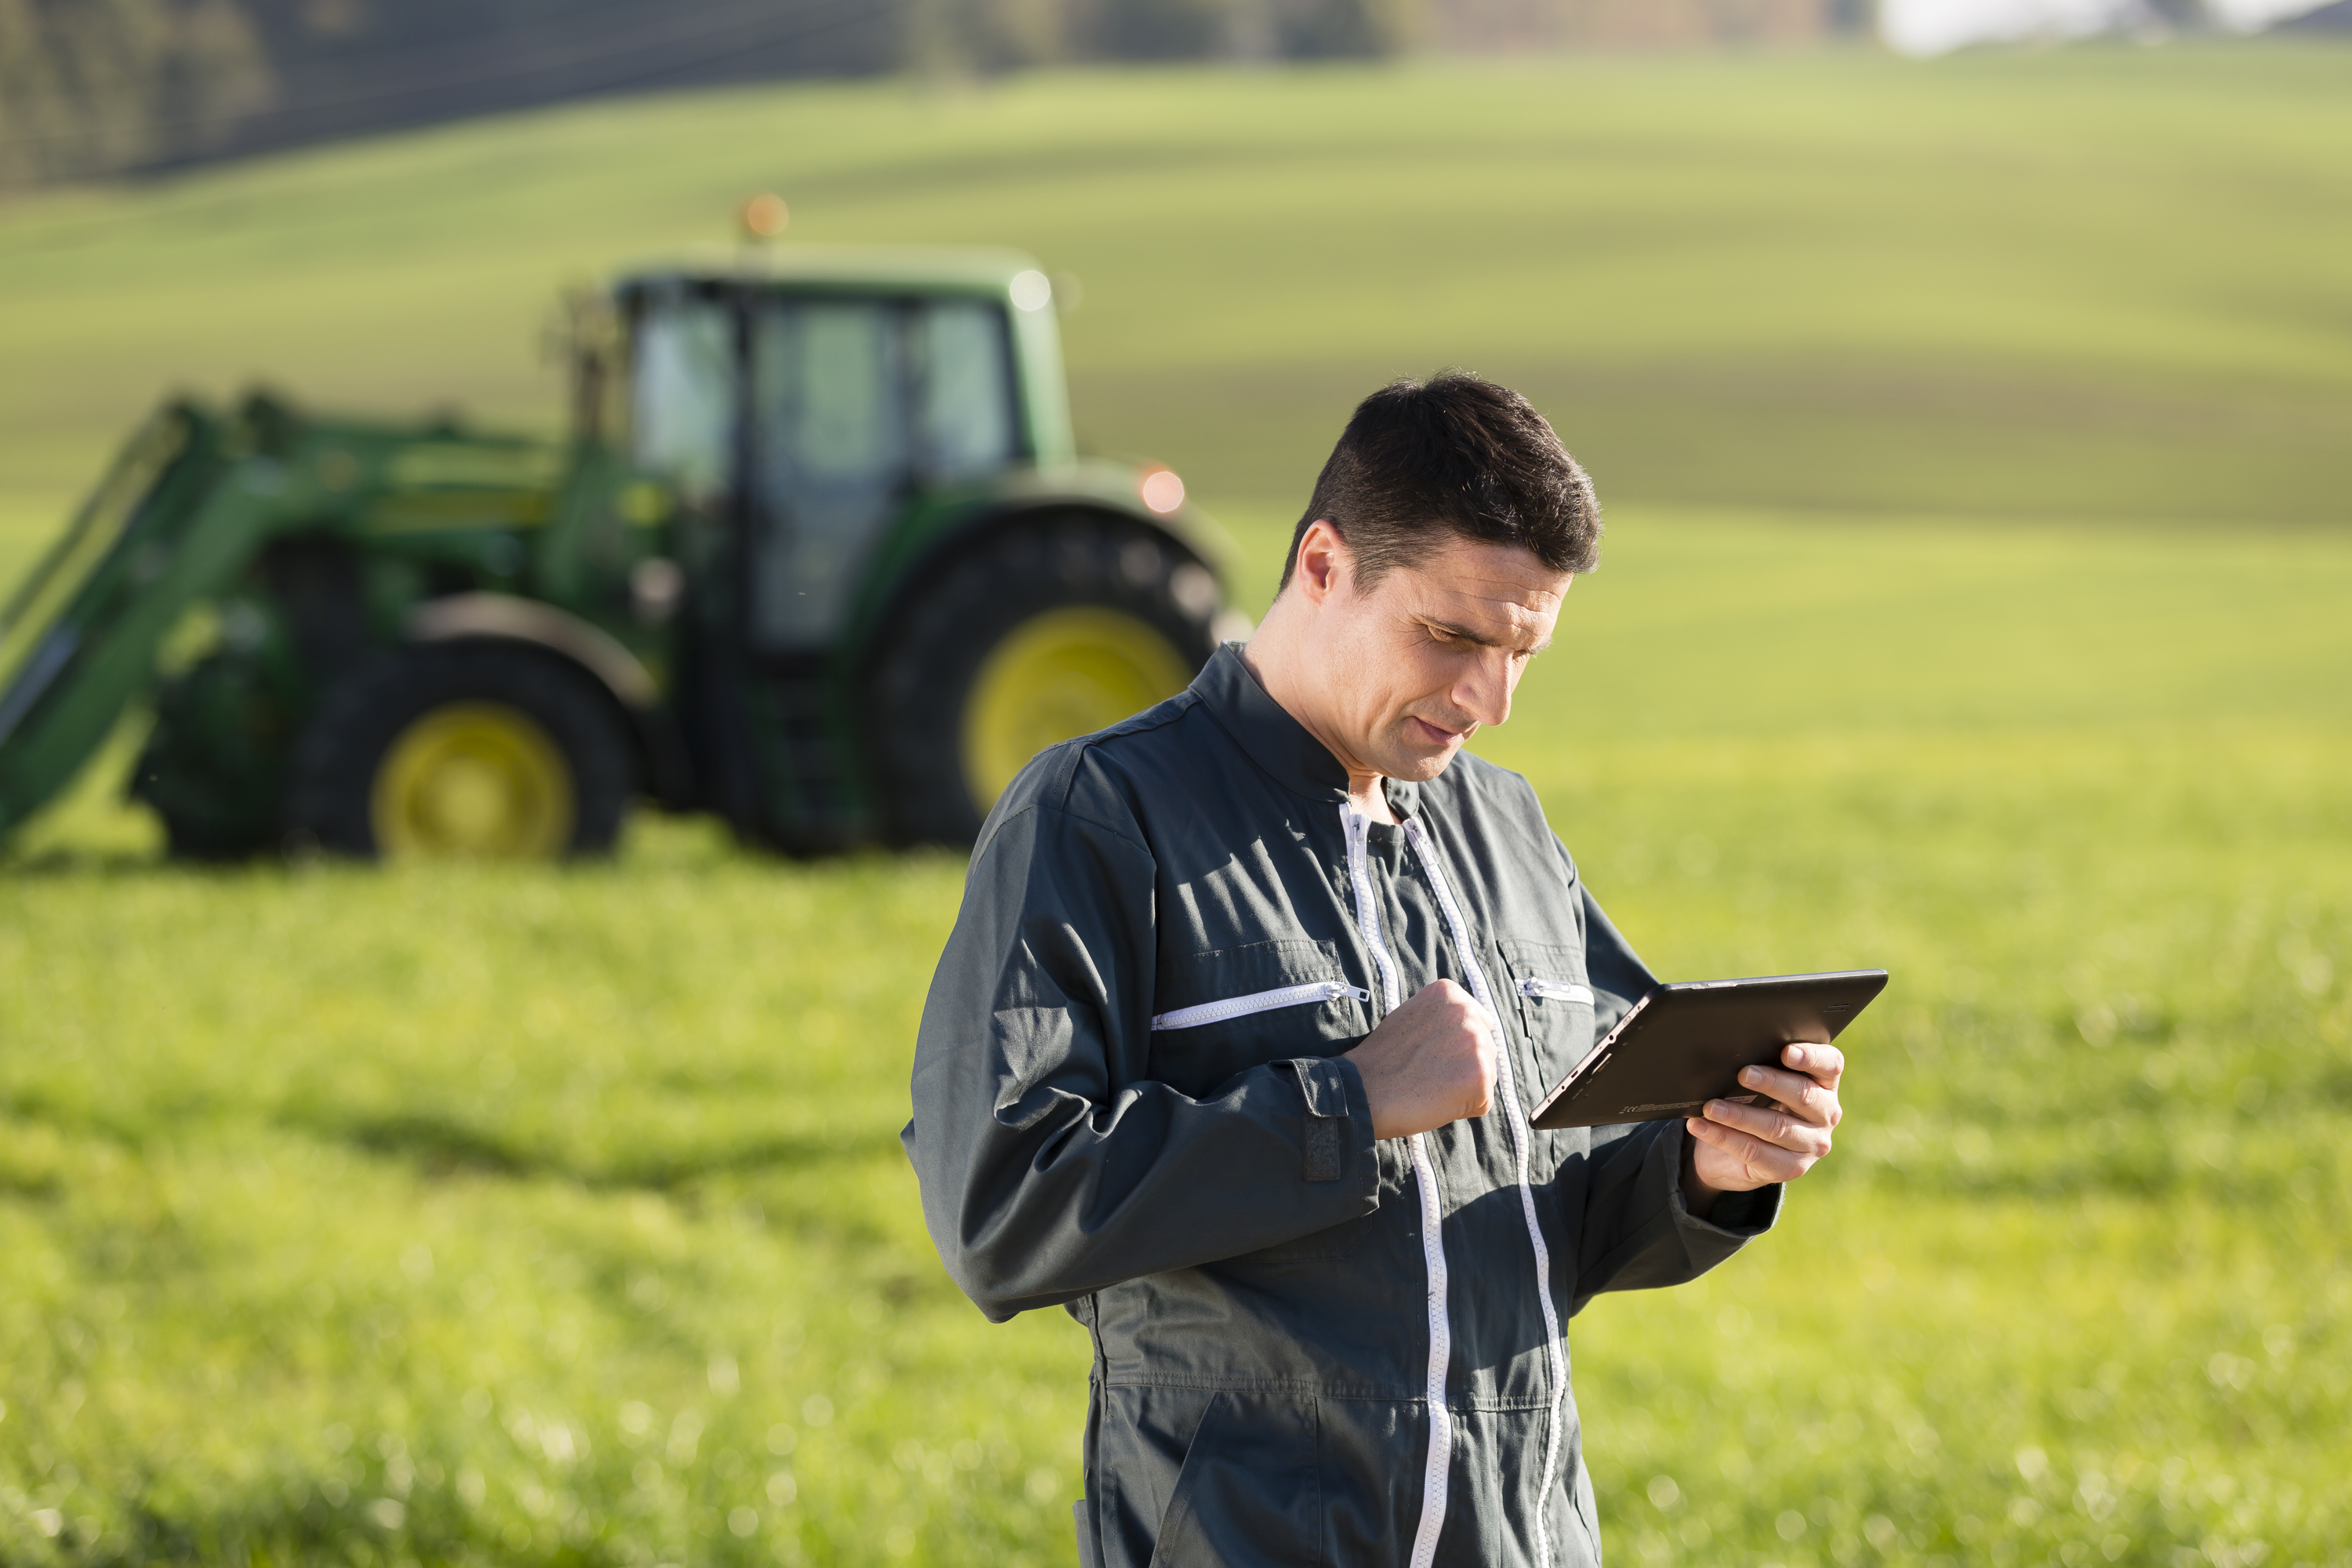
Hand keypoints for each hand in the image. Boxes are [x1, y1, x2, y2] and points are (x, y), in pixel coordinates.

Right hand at [1341, 980, 1496, 1139]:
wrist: (1362, 1089)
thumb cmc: (1383, 1060)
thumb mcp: (1412, 1017)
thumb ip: (1443, 1019)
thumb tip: (1470, 1033)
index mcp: (1449, 993)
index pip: (1477, 1023)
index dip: (1454, 1046)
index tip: (1429, 1054)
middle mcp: (1467, 1011)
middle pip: (1485, 1048)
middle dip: (1463, 1066)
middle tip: (1428, 1073)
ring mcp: (1476, 1042)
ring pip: (1486, 1075)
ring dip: (1464, 1087)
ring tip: (1430, 1086)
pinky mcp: (1479, 1075)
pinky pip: (1483, 1101)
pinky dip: (1463, 1109)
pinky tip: (1436, 1100)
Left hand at [1682, 1043, 1843, 1215]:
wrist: (1732, 1156)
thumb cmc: (1750, 1104)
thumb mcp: (1758, 1085)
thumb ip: (1758, 1069)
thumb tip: (1729, 1056)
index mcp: (1824, 1084)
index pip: (1830, 1065)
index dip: (1811, 1056)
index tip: (1786, 1052)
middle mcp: (1826, 1114)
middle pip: (1804, 1094)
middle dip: (1771, 1082)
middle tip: (1743, 1074)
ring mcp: (1812, 1145)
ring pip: (1777, 1127)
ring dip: (1740, 1116)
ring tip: (1711, 1107)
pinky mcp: (1792, 1169)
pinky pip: (1755, 1152)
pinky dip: (1723, 1137)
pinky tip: (1701, 1126)